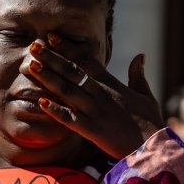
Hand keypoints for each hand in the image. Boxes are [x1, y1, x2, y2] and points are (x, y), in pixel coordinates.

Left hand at [20, 36, 163, 158]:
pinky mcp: (92, 130)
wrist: (153, 146)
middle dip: (52, 58)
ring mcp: (95, 111)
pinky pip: (69, 119)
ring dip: (48, 77)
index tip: (52, 37)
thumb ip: (138, 75)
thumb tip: (140, 56)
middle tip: (33, 46)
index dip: (68, 47)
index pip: (87, 60)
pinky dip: (55, 110)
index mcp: (112, 84)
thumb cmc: (150, 122)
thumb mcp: (146, 94)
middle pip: (72, 71)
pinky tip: (40, 102)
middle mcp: (101, 94)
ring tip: (30, 66)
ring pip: (67, 90)